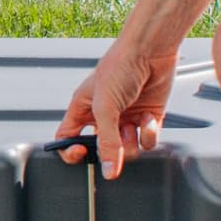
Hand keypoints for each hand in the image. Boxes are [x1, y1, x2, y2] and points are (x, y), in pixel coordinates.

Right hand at [54, 33, 179, 178]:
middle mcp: (104, 116)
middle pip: (102, 149)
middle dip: (111, 150)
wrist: (151, 50)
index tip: (83, 154)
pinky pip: (147, 140)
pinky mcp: (147, 118)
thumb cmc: (120, 66)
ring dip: (132, 141)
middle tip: (116, 138)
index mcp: (84, 108)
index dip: (71, 151)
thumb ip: (107, 141)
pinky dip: (149, 133)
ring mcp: (126, 118)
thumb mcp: (106, 106)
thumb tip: (109, 171)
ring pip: (127, 149)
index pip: (68, 138)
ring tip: (133, 124)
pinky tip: (148, 117)